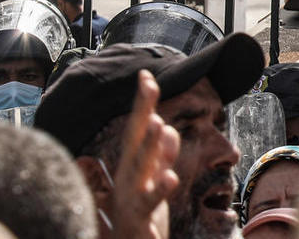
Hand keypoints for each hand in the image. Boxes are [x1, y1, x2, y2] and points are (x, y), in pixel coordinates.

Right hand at [108, 72, 180, 238]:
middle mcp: (128, 179)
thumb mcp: (153, 179)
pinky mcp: (138, 223)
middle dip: (142, 117)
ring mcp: (131, 200)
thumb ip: (161, 154)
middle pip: (136, 144)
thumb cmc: (140, 214)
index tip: (147, 75)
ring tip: (160, 125)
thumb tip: (167, 126)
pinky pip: (148, 206)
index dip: (142, 103)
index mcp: (133, 167)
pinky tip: (170, 177)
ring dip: (149, 146)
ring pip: (139, 171)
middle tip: (150, 91)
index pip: (138, 130)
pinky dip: (157, 192)